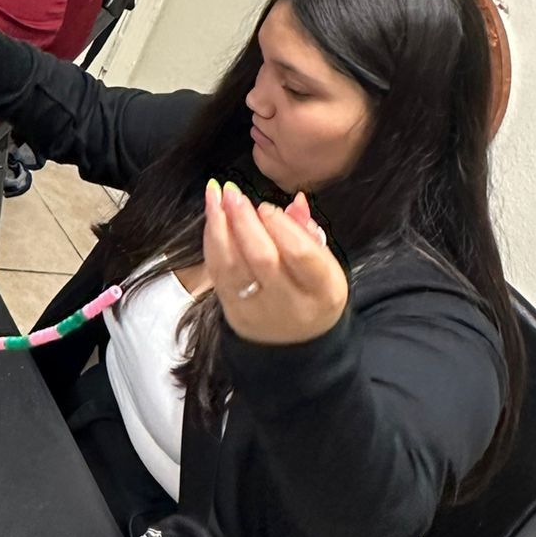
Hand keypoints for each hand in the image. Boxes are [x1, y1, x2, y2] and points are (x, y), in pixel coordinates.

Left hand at [203, 183, 347, 344]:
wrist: (296, 343)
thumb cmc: (310, 292)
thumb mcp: (324, 267)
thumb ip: (309, 233)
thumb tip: (296, 201)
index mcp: (323, 291)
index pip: (301, 256)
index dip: (281, 226)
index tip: (265, 205)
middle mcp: (291, 304)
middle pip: (263, 259)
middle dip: (244, 221)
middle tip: (233, 193)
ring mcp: (258, 311)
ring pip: (233, 266)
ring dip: (220, 226)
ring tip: (215, 196)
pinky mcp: (233, 312)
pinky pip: (217, 273)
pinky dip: (212, 241)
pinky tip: (212, 217)